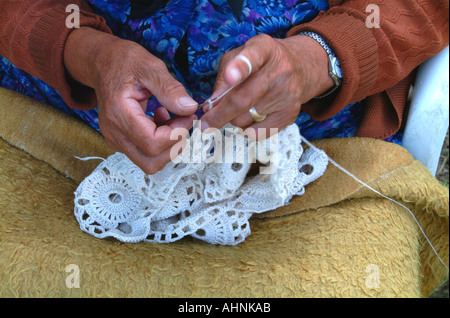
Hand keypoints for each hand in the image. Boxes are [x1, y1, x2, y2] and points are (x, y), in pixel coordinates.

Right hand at [64, 27, 197, 173]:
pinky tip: (162, 120)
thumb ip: (169, 88)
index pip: (152, 143)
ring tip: (173, 119)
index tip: (188, 116)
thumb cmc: (123, 62)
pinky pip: (144, 153)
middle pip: (150, 161)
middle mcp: (114, 132)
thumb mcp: (150, 66)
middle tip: (183, 121)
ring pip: (148, 162)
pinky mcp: (121, 141)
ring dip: (168, 146)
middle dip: (174, 145)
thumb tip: (189, 108)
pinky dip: (160, 143)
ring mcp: (116, 139)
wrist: (102, 63)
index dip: (176, 134)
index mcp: (119, 113)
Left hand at [200, 34, 334, 139]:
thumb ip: (223, 78)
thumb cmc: (260, 64)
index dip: (240, 68)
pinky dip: (246, 129)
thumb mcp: (239, 57)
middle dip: (220, 114)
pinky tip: (250, 118)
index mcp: (264, 49)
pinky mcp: (290, 113)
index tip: (230, 77)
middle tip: (206, 123)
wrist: (300, 67)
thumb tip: (211, 107)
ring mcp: (287, 93)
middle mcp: (279, 70)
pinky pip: (257, 132)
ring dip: (234, 118)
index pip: (253, 57)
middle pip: (244, 99)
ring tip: (239, 108)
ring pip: (245, 119)